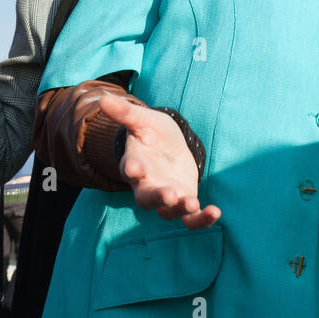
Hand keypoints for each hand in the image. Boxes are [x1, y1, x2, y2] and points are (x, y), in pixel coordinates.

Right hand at [99, 93, 220, 229]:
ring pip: (169, 211)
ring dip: (180, 209)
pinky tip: (215, 212)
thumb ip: (125, 112)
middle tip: (168, 195)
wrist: (168, 145)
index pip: (129, 169)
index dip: (131, 169)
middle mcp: (147, 185)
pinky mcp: (184, 199)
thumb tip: (103, 98)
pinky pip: (190, 217)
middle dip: (157, 198)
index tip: (133, 168)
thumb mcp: (142, 119)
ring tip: (192, 204)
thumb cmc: (152, 132)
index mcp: (134, 164)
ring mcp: (167, 195)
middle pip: (147, 198)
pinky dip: (201, 219)